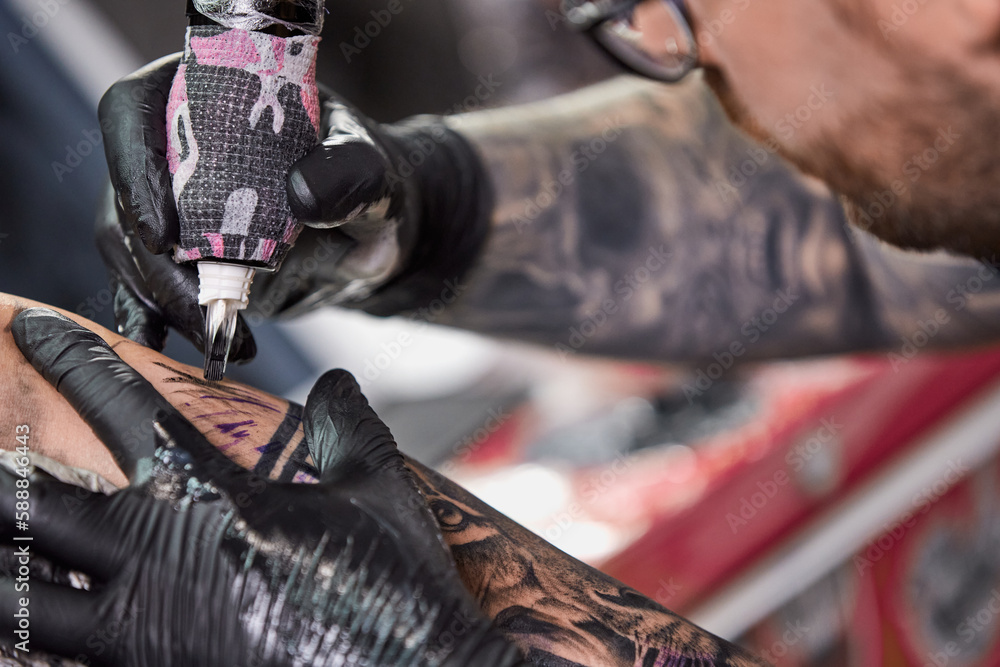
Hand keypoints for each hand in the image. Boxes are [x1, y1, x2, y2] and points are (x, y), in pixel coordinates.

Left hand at [1, 308, 523, 665]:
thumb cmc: (396, 589)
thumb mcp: (380, 488)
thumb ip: (347, 425)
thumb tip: (333, 383)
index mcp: (214, 500)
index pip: (121, 409)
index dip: (69, 361)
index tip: (32, 331)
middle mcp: (162, 560)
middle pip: (33, 505)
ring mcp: (144, 632)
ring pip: (15, 600)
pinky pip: (55, 658)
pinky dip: (27, 634)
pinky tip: (25, 621)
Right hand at [98, 56, 490, 358]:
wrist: (368, 222)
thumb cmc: (361, 176)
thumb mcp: (368, 167)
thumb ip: (348, 174)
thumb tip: (304, 196)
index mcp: (201, 97)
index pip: (133, 115)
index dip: (132, 169)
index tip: (160, 231)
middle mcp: (169, 149)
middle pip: (125, 198)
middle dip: (156, 263)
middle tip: (202, 308)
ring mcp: (165, 206)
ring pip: (129, 253)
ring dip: (164, 303)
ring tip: (217, 341)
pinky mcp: (175, 258)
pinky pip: (145, 290)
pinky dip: (156, 325)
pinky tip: (174, 356)